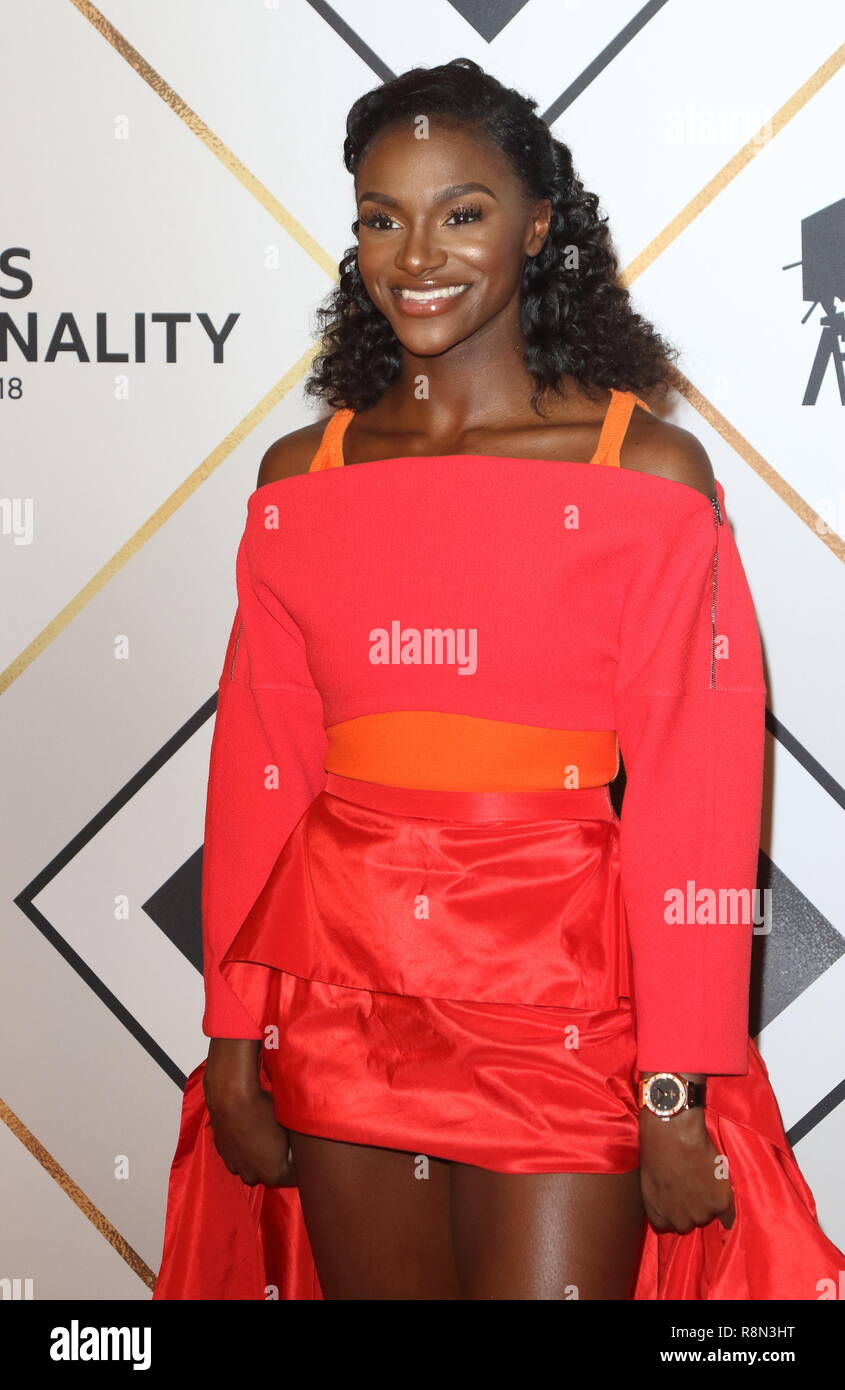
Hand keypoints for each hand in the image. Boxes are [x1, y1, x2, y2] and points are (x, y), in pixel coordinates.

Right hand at [203, 1038, 295, 1187]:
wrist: (231, 1097)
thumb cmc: (264, 1110)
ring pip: (250, 1167)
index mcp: (273, 1173)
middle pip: (269, 1174)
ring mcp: (235, 1165)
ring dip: (258, 1158)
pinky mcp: (222, 1152)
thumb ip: (296, 1144)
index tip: (304, 1155)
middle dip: (278, 1163)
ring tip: (265, 1137)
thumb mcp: (290, 1126)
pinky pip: (236, 1156)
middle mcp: (251, 1174)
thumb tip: (302, 1145)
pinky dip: (243, 1148)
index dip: (300, 1165)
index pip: (293, 1177)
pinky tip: (249, 1132)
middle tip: (285, 1145)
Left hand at [638, 1106, 734, 1234]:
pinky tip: (722, 1191)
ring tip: (703, 1178)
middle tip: (692, 1185)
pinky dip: (726, 1203)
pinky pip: (728, 1213)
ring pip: (708, 1214)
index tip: (678, 1198)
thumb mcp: (649, 1180)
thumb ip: (661, 1199)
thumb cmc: (655, 1148)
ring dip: (707, 1202)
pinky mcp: (720, 1203)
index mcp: (659, 1216)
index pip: (668, 1227)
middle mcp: (680, 1222)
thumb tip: (669, 1203)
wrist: (673, 1131)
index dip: (674, 1211)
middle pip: (690, 1222)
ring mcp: (701, 1214)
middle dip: (691, 1207)